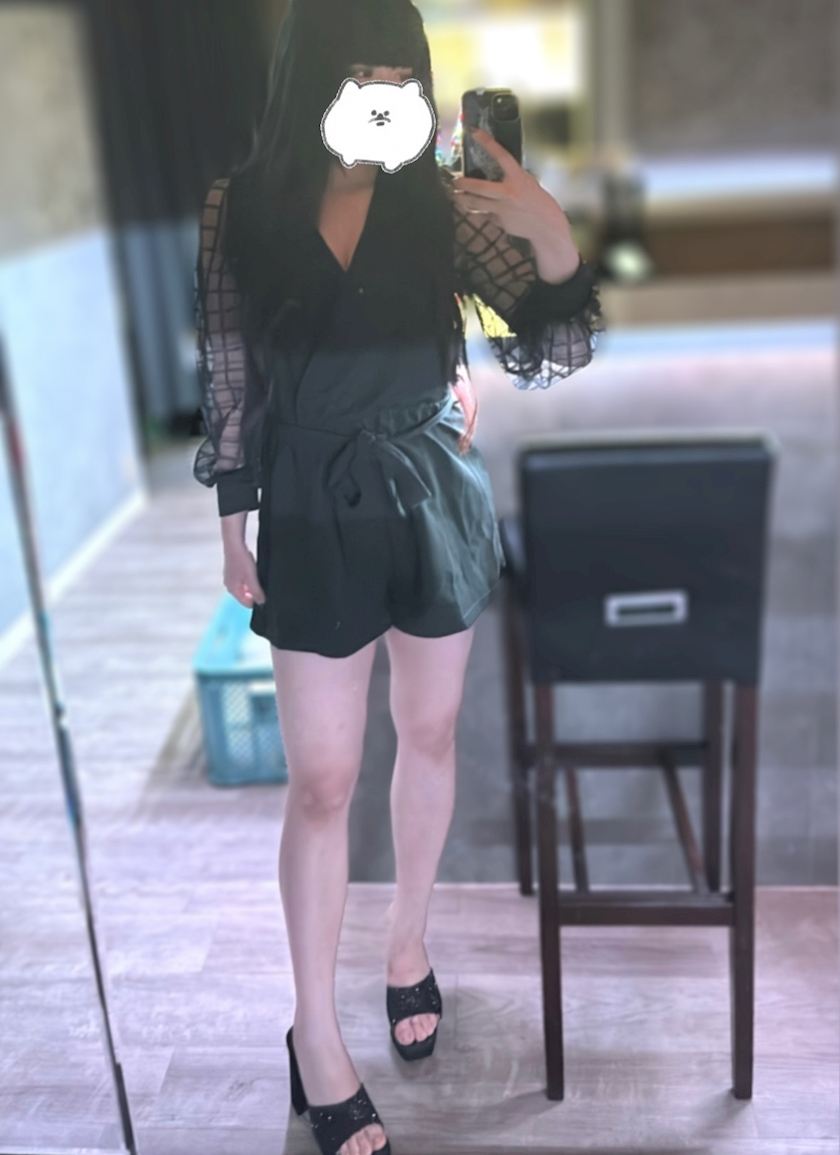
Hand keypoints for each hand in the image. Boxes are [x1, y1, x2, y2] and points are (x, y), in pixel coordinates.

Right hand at [223, 541, 265, 607]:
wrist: (234, 543)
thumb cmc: (241, 560)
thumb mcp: (252, 578)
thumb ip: (257, 592)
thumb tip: (261, 603)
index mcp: (233, 590)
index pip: (247, 604)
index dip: (257, 600)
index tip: (263, 591)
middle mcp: (229, 586)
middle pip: (246, 596)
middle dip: (254, 590)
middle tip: (259, 579)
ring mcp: (230, 578)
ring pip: (245, 587)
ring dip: (252, 582)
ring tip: (254, 572)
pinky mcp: (233, 571)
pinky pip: (244, 579)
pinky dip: (249, 576)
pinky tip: (251, 568)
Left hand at [451, 127, 573, 245]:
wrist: (546, 226)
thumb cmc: (539, 201)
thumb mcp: (528, 182)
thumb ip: (513, 177)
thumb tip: (497, 170)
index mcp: (518, 179)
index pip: (501, 156)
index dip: (487, 143)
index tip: (474, 133)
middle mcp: (508, 193)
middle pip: (478, 187)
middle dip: (462, 184)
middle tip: (455, 181)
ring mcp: (502, 210)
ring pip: (475, 204)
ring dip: (462, 199)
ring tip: (456, 196)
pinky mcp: (500, 223)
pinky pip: (485, 216)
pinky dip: (479, 212)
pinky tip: (474, 210)